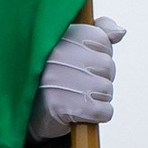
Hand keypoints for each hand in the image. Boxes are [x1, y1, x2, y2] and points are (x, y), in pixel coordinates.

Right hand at [27, 18, 123, 143]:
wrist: (28, 113)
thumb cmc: (56, 75)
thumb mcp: (73, 46)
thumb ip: (99, 32)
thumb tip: (120, 32)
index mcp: (58, 36)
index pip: (102, 40)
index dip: (99, 54)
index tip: (83, 62)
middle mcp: (56, 55)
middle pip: (107, 66)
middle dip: (100, 78)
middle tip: (79, 84)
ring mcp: (57, 80)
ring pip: (106, 89)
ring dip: (98, 98)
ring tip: (77, 98)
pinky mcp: (60, 106)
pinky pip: (103, 111)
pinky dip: (97, 115)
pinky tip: (80, 112)